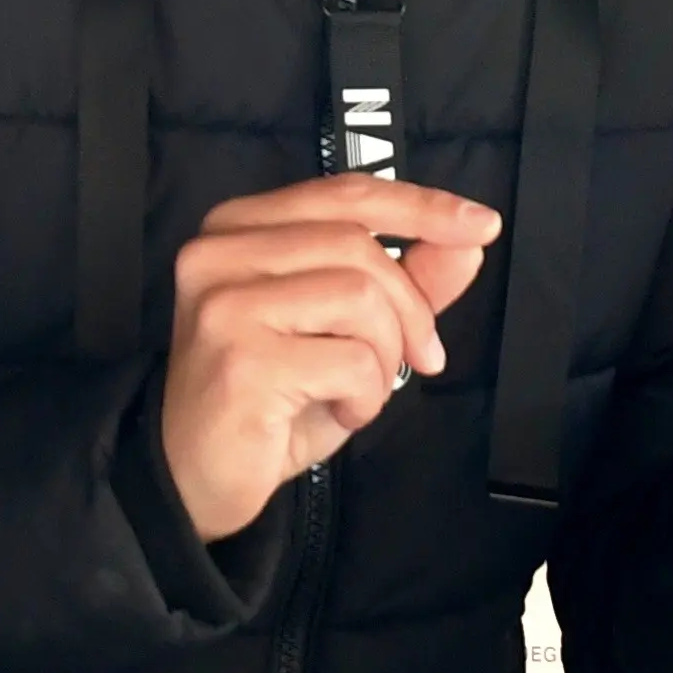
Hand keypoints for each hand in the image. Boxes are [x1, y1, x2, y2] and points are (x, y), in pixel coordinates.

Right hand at [163, 176, 500, 542]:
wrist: (191, 478)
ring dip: (385, 355)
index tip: (481, 225)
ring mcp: (223, 303)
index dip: (419, 206)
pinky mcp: (239, 359)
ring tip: (361, 390)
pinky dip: (366, 394)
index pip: (344, 194)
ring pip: (359, 296)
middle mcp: (219, 251)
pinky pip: (350, 360)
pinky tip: (340, 410)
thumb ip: (404, 281)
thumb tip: (469, 240)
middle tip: (421, 359)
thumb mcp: (346, 332)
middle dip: (411, 307)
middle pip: (358, 246)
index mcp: (239, 226)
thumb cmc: (269, 400)